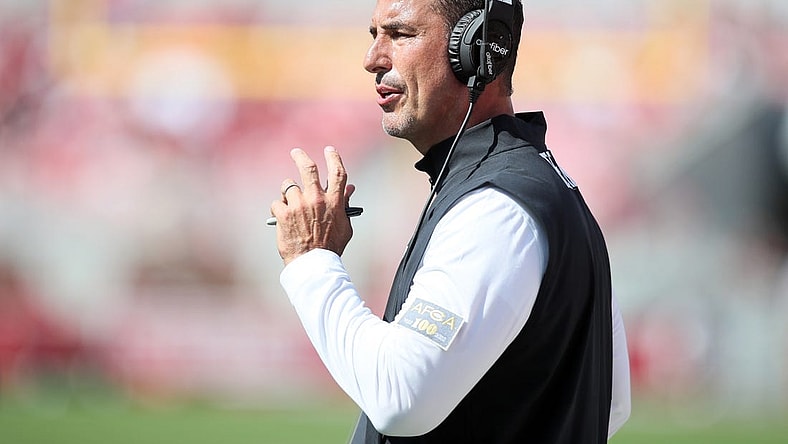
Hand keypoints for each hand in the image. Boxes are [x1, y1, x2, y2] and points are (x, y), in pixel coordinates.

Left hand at [270, 146, 355, 264]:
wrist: (313, 264)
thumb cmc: (331, 247)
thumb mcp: (345, 226)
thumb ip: (345, 205)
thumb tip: (349, 190)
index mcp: (334, 202)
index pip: (337, 173)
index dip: (334, 158)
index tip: (329, 150)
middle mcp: (316, 199)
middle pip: (308, 168)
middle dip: (300, 157)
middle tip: (296, 152)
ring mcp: (299, 205)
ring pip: (288, 186)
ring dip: (287, 193)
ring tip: (289, 204)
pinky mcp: (283, 214)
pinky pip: (276, 203)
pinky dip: (278, 209)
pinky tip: (282, 219)